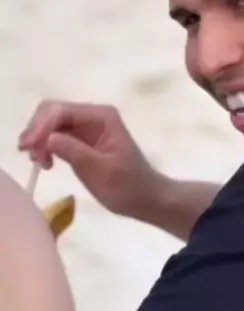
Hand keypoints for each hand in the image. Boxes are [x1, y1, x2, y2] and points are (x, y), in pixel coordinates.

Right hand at [18, 101, 157, 217]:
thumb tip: (47, 138)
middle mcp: (92, 116)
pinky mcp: (82, 142)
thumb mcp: (101, 171)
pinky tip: (45, 163)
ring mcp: (87, 128)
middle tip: (31, 156)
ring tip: (39, 163)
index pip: (61, 111)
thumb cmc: (128, 186)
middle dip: (37, 131)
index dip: (41, 126)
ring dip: (39, 140)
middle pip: (52, 113)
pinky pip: (56, 137)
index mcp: (101, 116)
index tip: (30, 149)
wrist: (146, 199)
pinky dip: (46, 147)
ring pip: (51, 125)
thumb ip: (74, 152)